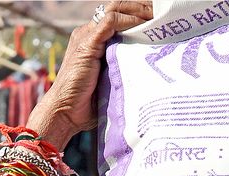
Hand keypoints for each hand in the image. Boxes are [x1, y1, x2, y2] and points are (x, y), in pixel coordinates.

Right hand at [29, 1, 152, 146]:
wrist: (65, 112)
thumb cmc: (88, 105)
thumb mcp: (111, 82)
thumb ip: (124, 70)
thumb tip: (150, 70)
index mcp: (94, 41)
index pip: (119, 17)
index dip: (140, 16)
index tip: (162, 22)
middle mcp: (88, 34)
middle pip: (118, 8)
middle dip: (142, 8)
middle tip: (164, 15)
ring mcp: (86, 37)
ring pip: (115, 9)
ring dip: (138, 11)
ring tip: (158, 17)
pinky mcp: (86, 44)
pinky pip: (110, 21)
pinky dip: (128, 21)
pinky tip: (144, 26)